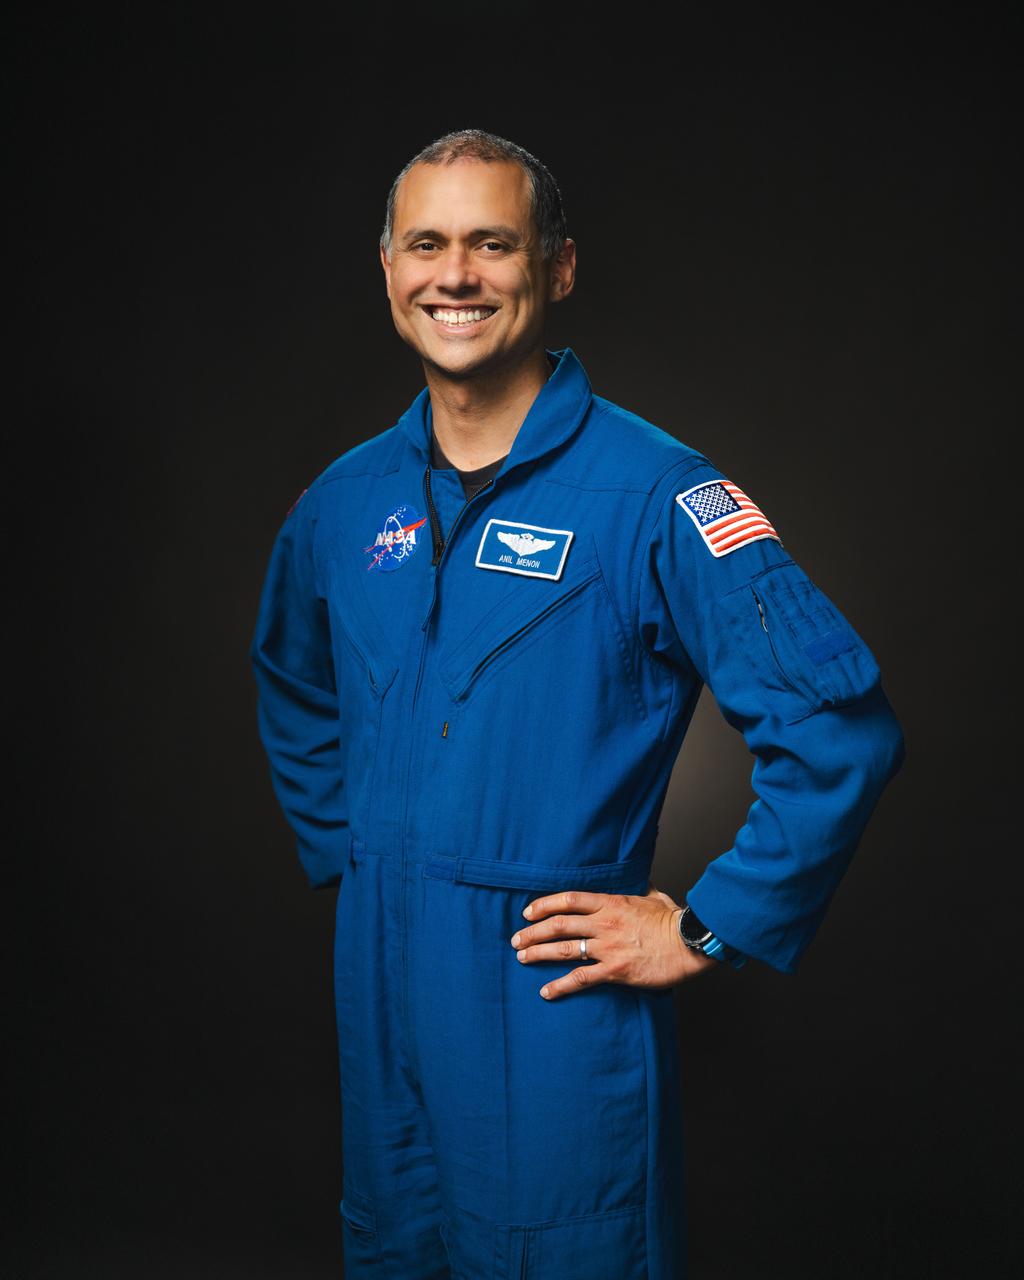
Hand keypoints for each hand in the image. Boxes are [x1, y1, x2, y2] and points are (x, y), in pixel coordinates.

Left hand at [509, 883, 719, 999]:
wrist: (689, 943)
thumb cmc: (674, 920)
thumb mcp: (654, 896)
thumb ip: (640, 889)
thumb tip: (641, 880)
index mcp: (611, 903)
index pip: (569, 900)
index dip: (544, 905)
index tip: (528, 912)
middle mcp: (604, 923)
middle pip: (559, 924)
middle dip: (533, 932)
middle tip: (517, 939)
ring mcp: (607, 947)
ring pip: (563, 949)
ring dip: (538, 953)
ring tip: (522, 957)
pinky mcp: (614, 970)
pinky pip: (580, 978)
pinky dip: (560, 985)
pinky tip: (546, 991)